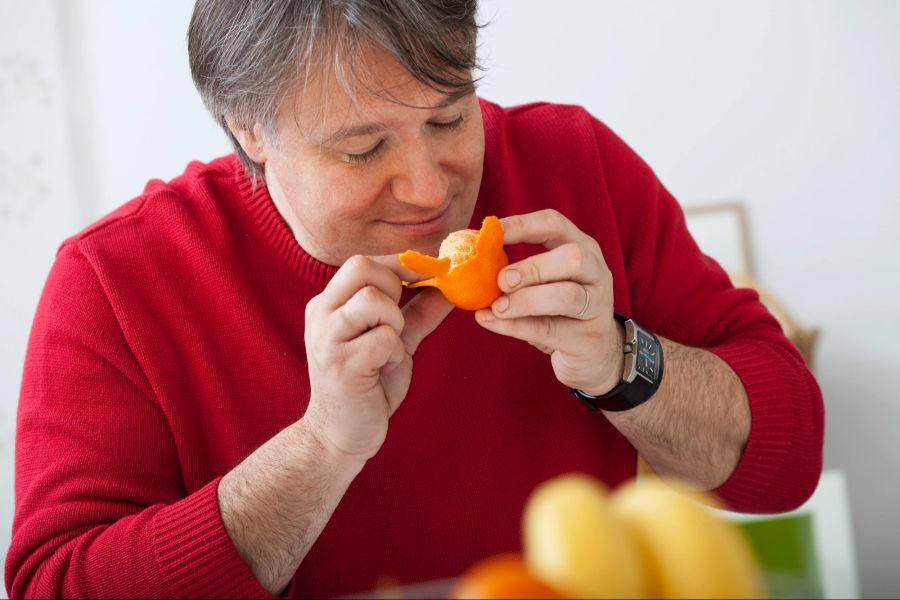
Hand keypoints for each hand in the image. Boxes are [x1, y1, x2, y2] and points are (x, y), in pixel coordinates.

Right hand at [303, 255, 451, 461]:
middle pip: (362, 267)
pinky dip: (394, 352)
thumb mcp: (395, 341)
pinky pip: (383, 338)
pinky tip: (382, 369)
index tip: (427, 276)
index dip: (399, 265)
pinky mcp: (340, 365)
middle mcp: (321, 314)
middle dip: (394, 288)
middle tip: (397, 320)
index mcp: (328, 304)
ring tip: (388, 347)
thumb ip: (419, 312)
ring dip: (394, 322)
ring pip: (373, 299)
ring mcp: (327, 339)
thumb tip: (450, 286)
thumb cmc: (366, 386)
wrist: (340, 436)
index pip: (361, 262)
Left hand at [475, 209, 624, 394]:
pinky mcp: (589, 339)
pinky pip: (550, 329)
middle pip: (572, 257)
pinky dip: (516, 326)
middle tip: (501, 280)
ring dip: (526, 299)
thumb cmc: (559, 312)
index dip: (521, 225)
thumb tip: (469, 263)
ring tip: (497, 307)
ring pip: (567, 296)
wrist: (593, 356)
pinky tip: (492, 322)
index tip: (490, 233)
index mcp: (581, 248)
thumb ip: (514, 273)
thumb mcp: (542, 285)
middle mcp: (596, 272)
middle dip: (532, 267)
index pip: (554, 224)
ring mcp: (598, 306)